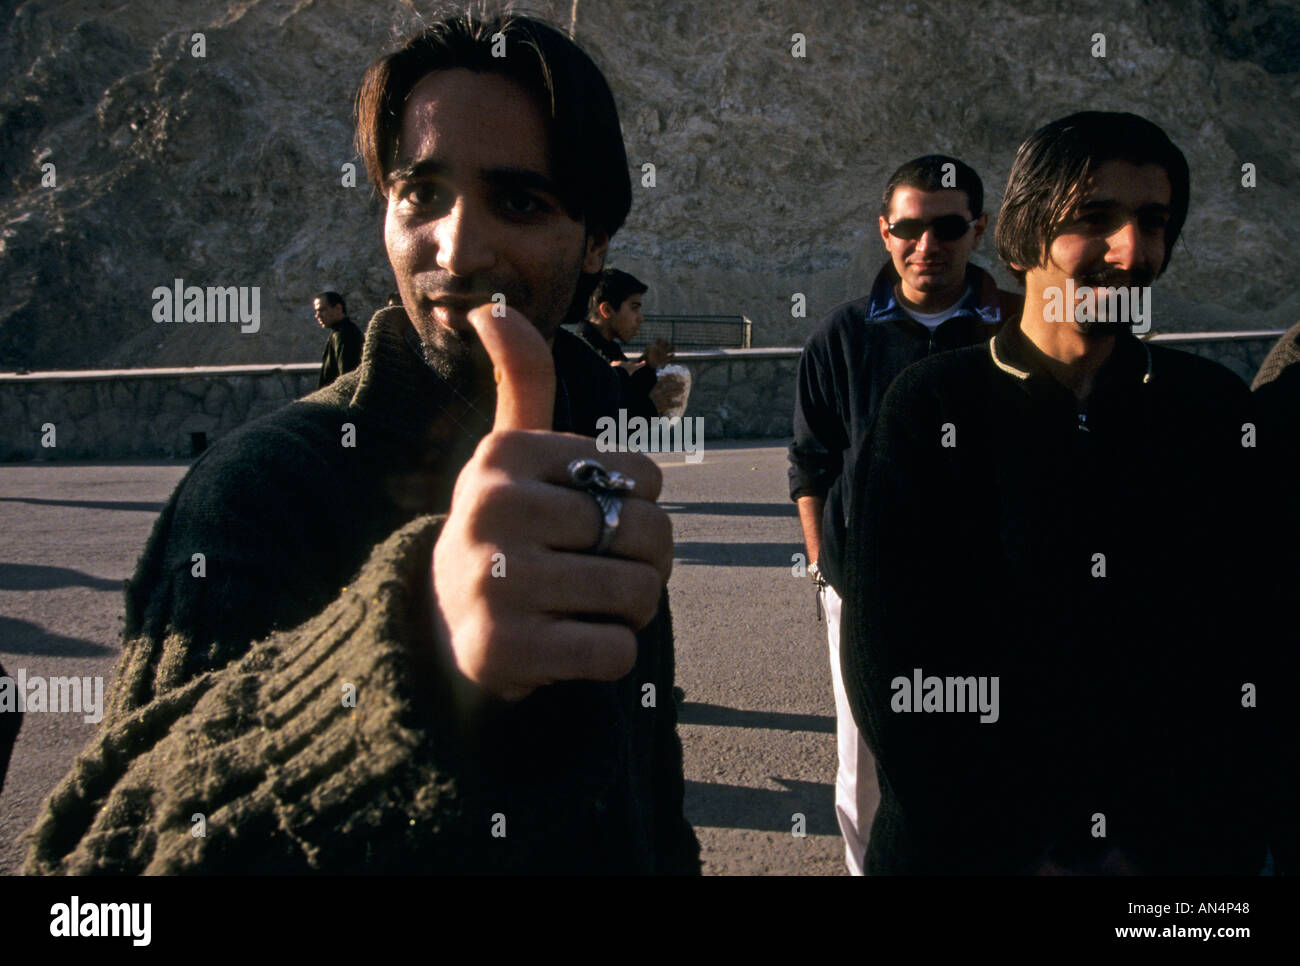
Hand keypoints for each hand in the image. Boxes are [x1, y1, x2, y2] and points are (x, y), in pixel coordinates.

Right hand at [431, 305, 673, 701]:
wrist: (438, 628)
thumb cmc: (502, 530)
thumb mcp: (508, 455)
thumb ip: (520, 379)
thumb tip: (493, 307)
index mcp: (505, 453)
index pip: (645, 476)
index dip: (639, 506)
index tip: (593, 521)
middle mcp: (492, 509)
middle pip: (649, 533)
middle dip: (645, 562)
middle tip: (602, 574)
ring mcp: (494, 582)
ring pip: (638, 594)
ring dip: (630, 611)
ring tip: (585, 607)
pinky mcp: (502, 651)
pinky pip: (614, 652)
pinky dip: (610, 655)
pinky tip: (570, 645)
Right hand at [649, 372, 686, 413]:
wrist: (643, 410)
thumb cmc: (648, 401)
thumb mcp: (651, 392)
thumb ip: (657, 386)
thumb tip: (663, 377)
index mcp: (654, 389)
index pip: (662, 381)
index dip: (669, 377)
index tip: (675, 375)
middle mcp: (657, 393)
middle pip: (668, 388)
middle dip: (677, 385)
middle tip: (684, 384)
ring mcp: (659, 400)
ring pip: (670, 395)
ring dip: (677, 392)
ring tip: (683, 390)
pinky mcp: (661, 407)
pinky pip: (670, 405)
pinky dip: (676, 404)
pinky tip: (682, 403)